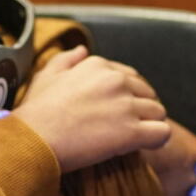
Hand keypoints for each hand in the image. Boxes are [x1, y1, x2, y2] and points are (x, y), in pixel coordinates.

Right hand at [14, 46, 169, 172]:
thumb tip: (82, 49)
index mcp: (98, 66)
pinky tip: (146, 146)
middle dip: (141, 109)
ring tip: (135, 138)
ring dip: (149, 124)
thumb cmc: (36, 112)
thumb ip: (66, 59)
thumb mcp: (46, 76)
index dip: (126, 96)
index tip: (115, 111)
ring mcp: (125, 105)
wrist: (33, 139)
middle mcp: (116, 80)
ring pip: (158, 112)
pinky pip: (162, 133)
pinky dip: (158, 140)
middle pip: (147, 94)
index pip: (130, 77)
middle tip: (127, 126)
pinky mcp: (131, 132)